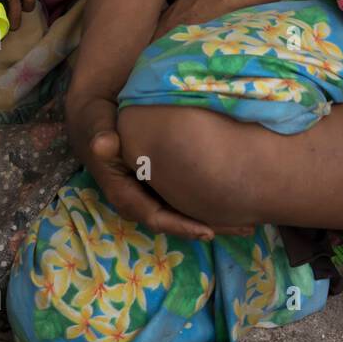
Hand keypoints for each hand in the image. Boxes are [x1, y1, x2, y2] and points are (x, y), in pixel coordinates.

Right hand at [66, 91, 254, 239]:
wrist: (100, 110)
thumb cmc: (97, 117)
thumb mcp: (95, 122)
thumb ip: (99, 132)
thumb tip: (103, 144)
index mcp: (122, 190)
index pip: (152, 215)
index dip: (179, 225)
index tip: (206, 231)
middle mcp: (139, 196)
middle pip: (174, 221)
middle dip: (207, 227)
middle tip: (242, 227)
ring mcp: (152, 189)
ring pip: (184, 212)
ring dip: (214, 218)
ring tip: (247, 221)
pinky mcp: (164, 180)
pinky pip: (187, 197)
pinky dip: (210, 200)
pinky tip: (237, 199)